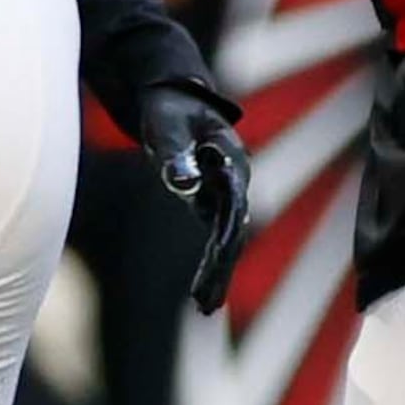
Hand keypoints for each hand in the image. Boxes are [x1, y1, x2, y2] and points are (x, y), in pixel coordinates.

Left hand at [132, 76, 249, 314]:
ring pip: (227, 238)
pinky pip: (215, 236)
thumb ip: (176, 153)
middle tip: (207, 303)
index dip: (225, 236)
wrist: (170, 96)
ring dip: (217, 272)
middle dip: (222, 267)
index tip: (216, 263)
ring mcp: (225, 191)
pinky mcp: (210, 198)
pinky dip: (210, 262)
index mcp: (232, 159)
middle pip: (234, 229)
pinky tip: (201, 292)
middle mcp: (235, 179)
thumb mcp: (168, 126)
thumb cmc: (168, 106)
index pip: (233, 204)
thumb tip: (185, 182)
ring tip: (205, 307)